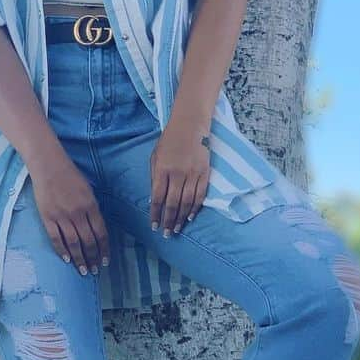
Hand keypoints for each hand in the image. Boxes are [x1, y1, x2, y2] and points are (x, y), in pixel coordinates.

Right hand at [29, 155, 109, 275]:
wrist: (48, 165)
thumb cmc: (70, 175)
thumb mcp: (88, 191)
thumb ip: (92, 210)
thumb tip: (95, 229)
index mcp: (91, 206)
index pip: (101, 233)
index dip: (104, 249)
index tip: (105, 261)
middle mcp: (78, 213)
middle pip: (88, 241)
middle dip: (93, 258)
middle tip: (95, 270)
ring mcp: (62, 216)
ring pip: (73, 243)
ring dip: (80, 259)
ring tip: (83, 271)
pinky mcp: (47, 217)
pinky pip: (56, 238)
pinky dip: (62, 251)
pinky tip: (67, 260)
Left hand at [149, 114, 210, 235]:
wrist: (190, 126)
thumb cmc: (169, 141)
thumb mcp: (155, 157)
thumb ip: (155, 177)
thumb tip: (154, 199)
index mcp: (162, 169)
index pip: (157, 197)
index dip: (155, 213)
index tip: (154, 226)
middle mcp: (177, 174)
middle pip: (173, 203)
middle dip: (168, 221)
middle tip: (166, 234)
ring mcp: (193, 174)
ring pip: (187, 202)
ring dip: (181, 218)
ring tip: (177, 229)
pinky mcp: (205, 173)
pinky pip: (200, 195)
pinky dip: (195, 208)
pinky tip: (190, 217)